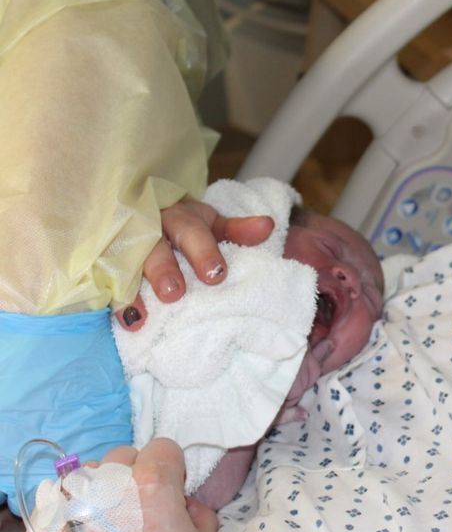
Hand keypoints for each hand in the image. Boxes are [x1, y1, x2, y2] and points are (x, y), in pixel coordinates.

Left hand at [28, 439, 215, 531]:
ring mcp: (69, 512)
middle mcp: (106, 492)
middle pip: (122, 458)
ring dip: (101, 489)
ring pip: (85, 475)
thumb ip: (199, 515)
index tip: (174, 488)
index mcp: (151, 490)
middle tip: (145, 508)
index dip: (173, 468)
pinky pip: (55, 503)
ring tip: (112, 520)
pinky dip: (71, 511)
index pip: (163, 448)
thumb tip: (186, 505)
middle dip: (136, 476)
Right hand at [116, 199, 273, 329]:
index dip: (203, 252)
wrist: (143, 209)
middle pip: (154, 246)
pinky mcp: (105, 261)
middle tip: (175, 294)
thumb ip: (237, 230)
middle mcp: (149, 228)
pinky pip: (104, 279)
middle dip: (163, 269)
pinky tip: (122, 322)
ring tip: (138, 318)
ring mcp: (123, 244)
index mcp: (180, 217)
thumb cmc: (185, 225)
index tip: (216, 275)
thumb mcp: (211, 224)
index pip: (192, 231)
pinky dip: (112, 300)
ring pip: (123, 263)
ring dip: (130, 291)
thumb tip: (267, 226)